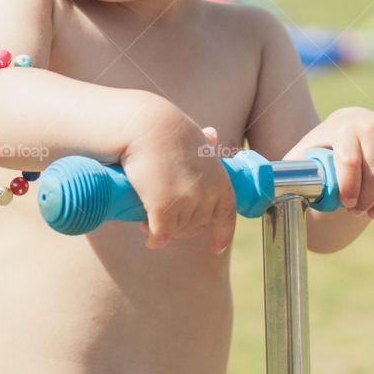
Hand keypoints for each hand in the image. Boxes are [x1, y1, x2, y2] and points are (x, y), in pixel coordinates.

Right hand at [120, 98, 235, 252]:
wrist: (147, 125)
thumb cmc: (167, 128)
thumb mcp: (193, 137)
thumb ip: (204, 143)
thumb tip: (212, 134)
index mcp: (220, 181)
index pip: (226, 216)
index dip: (222, 234)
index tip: (217, 248)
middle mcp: (207, 195)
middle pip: (195, 226)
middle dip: (180, 228)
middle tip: (163, 220)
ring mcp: (186, 202)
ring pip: (176, 231)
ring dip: (163, 231)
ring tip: (148, 218)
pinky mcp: (164, 209)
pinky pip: (161, 236)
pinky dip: (154, 240)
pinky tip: (149, 238)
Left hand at [286, 107, 373, 218]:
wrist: (347, 124)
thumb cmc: (323, 148)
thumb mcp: (304, 154)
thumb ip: (290, 170)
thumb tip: (270, 190)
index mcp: (341, 129)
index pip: (350, 163)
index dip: (351, 190)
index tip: (348, 207)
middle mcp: (367, 123)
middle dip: (369, 199)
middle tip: (361, 213)